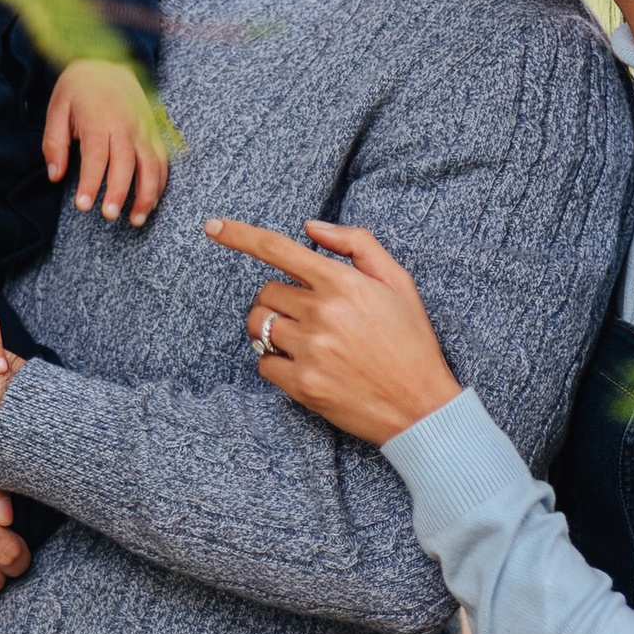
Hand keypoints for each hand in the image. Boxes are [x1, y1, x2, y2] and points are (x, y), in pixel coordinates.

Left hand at [45, 58, 172, 227]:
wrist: (108, 62)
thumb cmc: (78, 89)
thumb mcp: (57, 109)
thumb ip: (54, 144)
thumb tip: (55, 176)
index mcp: (99, 118)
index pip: (96, 155)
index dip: (91, 182)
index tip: (83, 206)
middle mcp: (126, 124)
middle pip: (127, 162)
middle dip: (120, 192)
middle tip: (110, 216)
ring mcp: (144, 128)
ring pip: (152, 164)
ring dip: (148, 194)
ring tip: (137, 219)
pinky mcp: (155, 131)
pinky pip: (163, 160)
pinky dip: (161, 183)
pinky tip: (152, 202)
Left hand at [201, 218, 462, 445]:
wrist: (422, 407)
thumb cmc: (411, 341)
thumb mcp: (397, 282)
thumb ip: (357, 245)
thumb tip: (309, 227)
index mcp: (342, 283)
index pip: (277, 249)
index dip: (239, 235)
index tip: (212, 227)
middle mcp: (321, 313)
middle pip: (265, 293)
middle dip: (279, 300)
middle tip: (308, 317)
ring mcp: (310, 351)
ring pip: (259, 327)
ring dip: (270, 329)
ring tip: (302, 340)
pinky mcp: (302, 385)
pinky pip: (263, 364)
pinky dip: (275, 364)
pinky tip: (305, 367)